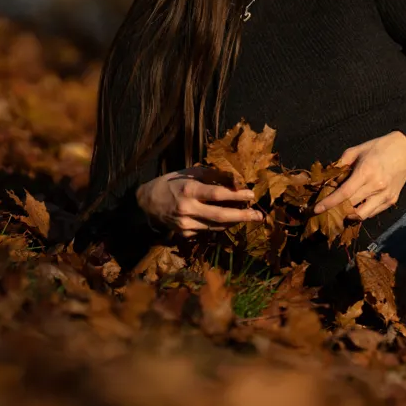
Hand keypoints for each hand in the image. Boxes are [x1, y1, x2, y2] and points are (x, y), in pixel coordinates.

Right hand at [135, 165, 264, 238]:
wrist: (146, 201)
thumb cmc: (171, 182)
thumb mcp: (189, 172)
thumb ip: (211, 175)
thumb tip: (234, 178)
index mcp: (189, 190)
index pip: (218, 194)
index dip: (236, 195)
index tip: (251, 194)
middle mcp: (187, 209)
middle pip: (220, 216)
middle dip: (242, 216)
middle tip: (259, 216)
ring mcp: (185, 224)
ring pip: (215, 226)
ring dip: (234, 222)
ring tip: (248, 217)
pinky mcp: (183, 233)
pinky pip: (206, 230)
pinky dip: (219, 226)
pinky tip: (229, 222)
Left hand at [313, 131, 405, 221]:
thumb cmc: (380, 148)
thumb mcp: (357, 150)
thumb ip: (341, 163)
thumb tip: (328, 177)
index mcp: (366, 172)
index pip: (344, 194)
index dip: (328, 203)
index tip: (316, 209)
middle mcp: (376, 187)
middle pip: (351, 207)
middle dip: (336, 210)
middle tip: (326, 210)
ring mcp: (385, 196)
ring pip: (362, 215)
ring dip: (349, 215)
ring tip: (341, 210)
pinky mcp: (392, 200)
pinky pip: (373, 213)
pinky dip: (362, 212)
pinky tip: (356, 206)